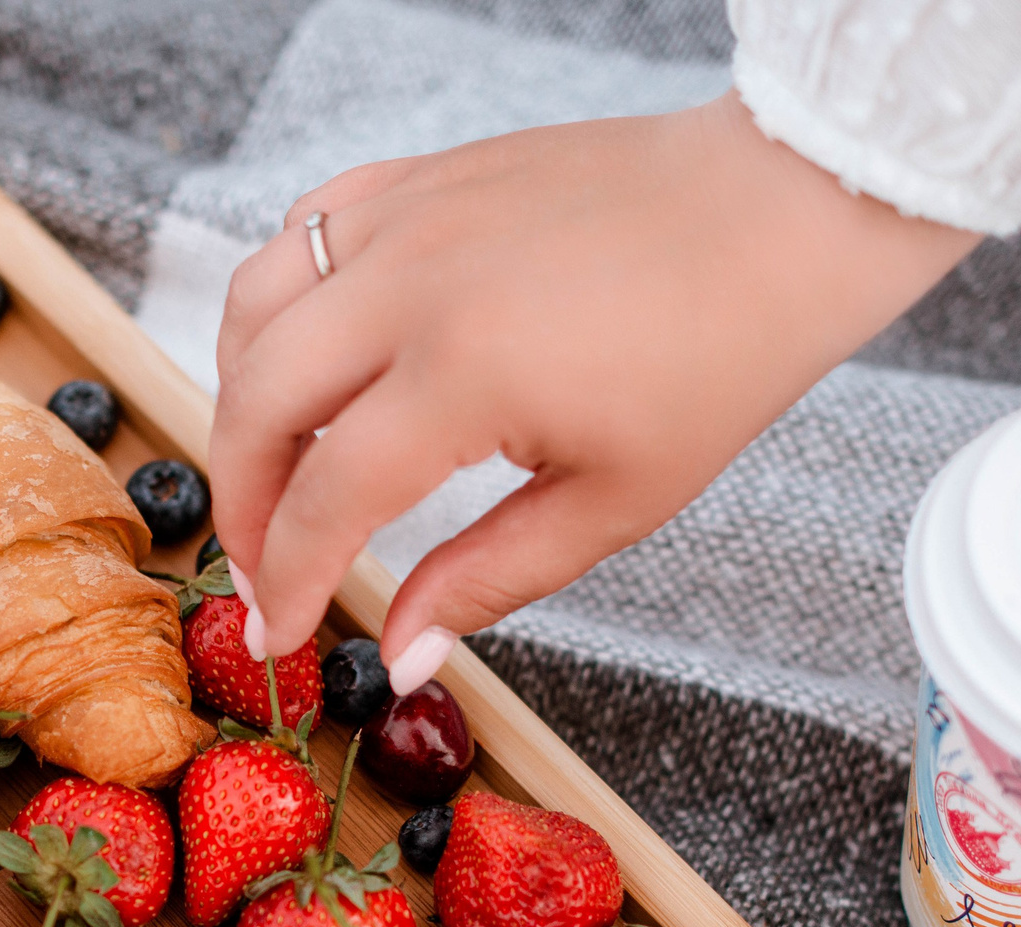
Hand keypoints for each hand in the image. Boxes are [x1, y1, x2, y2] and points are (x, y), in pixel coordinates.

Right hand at [208, 94, 979, 688]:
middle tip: (261, 563)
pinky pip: (302, 230)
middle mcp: (412, 283)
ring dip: (241, 396)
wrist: (779, 212)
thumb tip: (399, 656)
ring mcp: (409, 215)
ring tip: (273, 465)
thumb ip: (486, 581)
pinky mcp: (421, 176)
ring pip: (254, 306)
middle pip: (258, 402)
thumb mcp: (615, 504)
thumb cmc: (718, 356)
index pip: (327, 499)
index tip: (277, 632)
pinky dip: (280, 298)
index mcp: (464, 373)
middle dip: (241, 502)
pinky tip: (308, 353)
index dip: (288, 578)